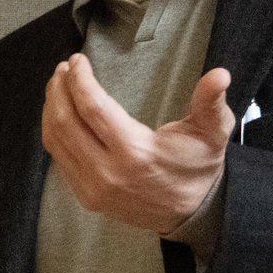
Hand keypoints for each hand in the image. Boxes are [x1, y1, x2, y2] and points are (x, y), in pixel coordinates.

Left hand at [40, 56, 234, 233]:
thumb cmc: (198, 167)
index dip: (80, 80)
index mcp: (135, 153)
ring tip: (59, 84)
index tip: (78, 60)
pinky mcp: (86, 196)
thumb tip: (220, 75)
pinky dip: (54, 131)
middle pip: (66, 122)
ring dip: (51, 108)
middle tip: (64, 68)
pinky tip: (60, 113)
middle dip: (59, 89)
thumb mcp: (212, 133)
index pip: (93, 108)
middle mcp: (107, 172)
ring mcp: (93, 187)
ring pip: (57, 140)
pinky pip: (60, 159)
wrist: (191, 213)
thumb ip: (211, 103)